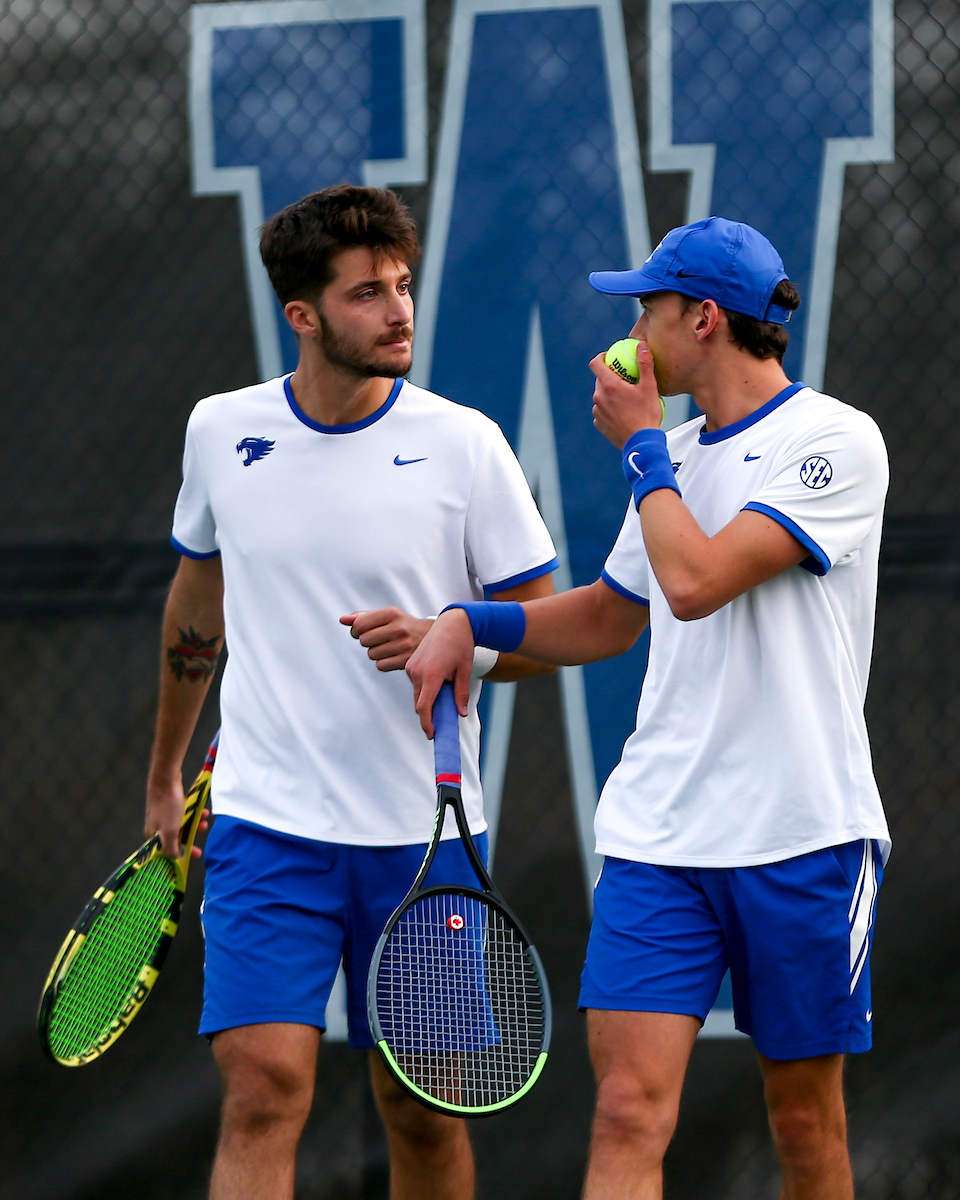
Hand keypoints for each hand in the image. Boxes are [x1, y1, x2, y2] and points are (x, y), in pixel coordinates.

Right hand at [145, 778, 208, 857]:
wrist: (166, 778)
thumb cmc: (167, 806)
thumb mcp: (170, 831)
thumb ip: (171, 847)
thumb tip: (173, 858)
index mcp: (153, 835)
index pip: (167, 850)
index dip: (181, 853)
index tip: (196, 854)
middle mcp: (157, 826)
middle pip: (176, 836)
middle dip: (192, 835)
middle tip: (203, 831)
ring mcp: (164, 815)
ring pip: (182, 824)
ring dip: (195, 823)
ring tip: (204, 819)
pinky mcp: (170, 804)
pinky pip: (184, 814)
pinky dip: (194, 814)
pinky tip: (202, 810)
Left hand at [340, 607, 432, 670]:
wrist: (432, 637)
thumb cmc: (405, 625)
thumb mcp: (387, 615)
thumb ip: (364, 616)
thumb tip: (343, 619)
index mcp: (392, 613)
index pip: (359, 624)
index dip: (356, 630)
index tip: (362, 631)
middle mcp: (398, 628)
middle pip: (364, 640)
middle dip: (367, 641)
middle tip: (379, 639)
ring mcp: (403, 645)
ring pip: (371, 654)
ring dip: (376, 652)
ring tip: (388, 647)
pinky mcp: (406, 660)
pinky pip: (380, 666)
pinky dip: (383, 663)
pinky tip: (392, 656)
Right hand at [405, 609, 474, 736]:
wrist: (452, 623)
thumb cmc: (461, 644)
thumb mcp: (464, 670)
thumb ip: (461, 693)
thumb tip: (460, 713)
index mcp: (432, 674)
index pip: (424, 706)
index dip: (427, 723)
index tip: (431, 734)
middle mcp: (417, 671)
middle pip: (419, 702)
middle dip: (428, 715)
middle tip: (440, 723)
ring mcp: (411, 666)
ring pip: (417, 693)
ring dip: (426, 700)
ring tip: (443, 697)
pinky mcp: (410, 663)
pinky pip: (415, 683)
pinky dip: (424, 689)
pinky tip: (437, 684)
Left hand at [590, 340, 662, 447]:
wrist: (641, 443)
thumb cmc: (646, 415)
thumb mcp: (649, 387)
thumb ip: (645, 364)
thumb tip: (642, 345)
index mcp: (609, 386)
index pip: (595, 364)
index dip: (601, 357)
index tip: (610, 357)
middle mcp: (599, 397)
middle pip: (599, 380)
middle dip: (609, 376)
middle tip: (624, 378)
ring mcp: (597, 411)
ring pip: (601, 396)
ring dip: (610, 394)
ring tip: (626, 398)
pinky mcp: (599, 424)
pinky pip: (602, 411)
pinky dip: (610, 408)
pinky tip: (623, 412)